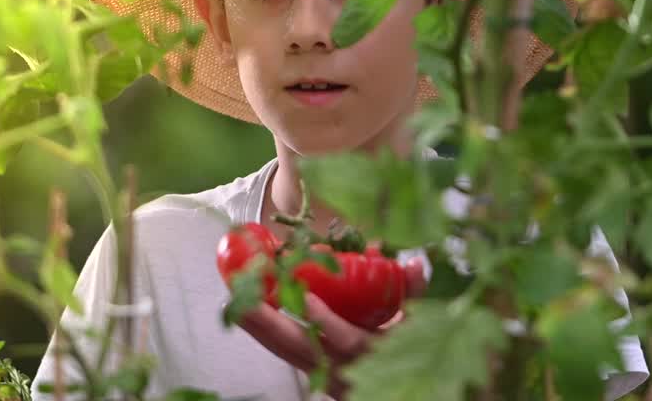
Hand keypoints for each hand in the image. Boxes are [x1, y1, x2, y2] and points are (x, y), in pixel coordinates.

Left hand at [232, 258, 425, 399]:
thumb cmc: (407, 350)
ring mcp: (323, 376)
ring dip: (259, 328)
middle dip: (270, 324)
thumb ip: (414, 292)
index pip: (345, 341)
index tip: (305, 298)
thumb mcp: (418, 323)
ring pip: (286, 352)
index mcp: (370, 353)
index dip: (325, 321)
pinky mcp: (312, 374)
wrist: (394, 390)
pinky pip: (284, 353)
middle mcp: (342, 369)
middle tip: (243, 300)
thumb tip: (416, 263)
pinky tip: (245, 314)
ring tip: (233, 301)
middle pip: (301, 348)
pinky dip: (264, 334)